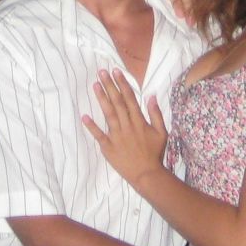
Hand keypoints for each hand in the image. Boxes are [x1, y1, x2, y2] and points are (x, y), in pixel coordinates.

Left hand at [82, 69, 167, 187]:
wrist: (147, 174)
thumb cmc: (154, 152)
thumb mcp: (162, 132)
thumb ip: (156, 113)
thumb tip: (151, 95)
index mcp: (139, 121)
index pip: (129, 98)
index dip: (122, 84)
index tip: (116, 71)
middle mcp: (127, 125)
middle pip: (117, 102)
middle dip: (109, 85)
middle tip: (101, 72)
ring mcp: (116, 136)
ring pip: (108, 114)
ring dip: (101, 99)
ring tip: (95, 85)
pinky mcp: (108, 147)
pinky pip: (99, 135)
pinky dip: (91, 126)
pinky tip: (84, 116)